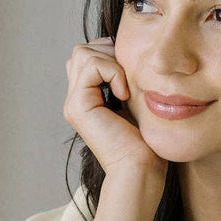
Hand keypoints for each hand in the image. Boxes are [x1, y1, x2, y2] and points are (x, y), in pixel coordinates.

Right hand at [63, 37, 167, 177]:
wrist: (141, 170)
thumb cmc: (146, 143)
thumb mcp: (137, 102)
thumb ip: (127, 81)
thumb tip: (131, 55)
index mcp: (88, 98)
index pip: (89, 56)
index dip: (112, 55)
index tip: (133, 75)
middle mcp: (77, 99)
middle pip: (82, 51)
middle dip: (110, 53)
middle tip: (130, 78)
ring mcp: (74, 103)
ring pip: (83, 53)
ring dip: (112, 62)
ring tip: (127, 88)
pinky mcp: (78, 106)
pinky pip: (91, 66)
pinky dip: (113, 72)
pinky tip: (124, 95)